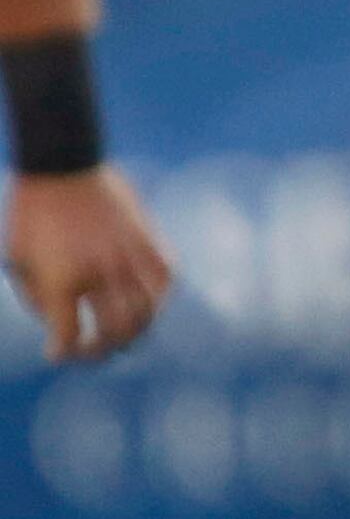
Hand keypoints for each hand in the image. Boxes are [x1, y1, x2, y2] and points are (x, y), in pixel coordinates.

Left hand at [6, 165, 171, 360]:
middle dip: (101, 351)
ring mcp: (129, 257)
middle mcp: (100, 273)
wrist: (62, 164)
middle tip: (92, 351)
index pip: (69, 337)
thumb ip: (37, 297)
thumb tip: (60, 325)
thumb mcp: (16, 258)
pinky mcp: (149, 241)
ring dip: (133, 333)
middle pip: (113, 332)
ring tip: (121, 335)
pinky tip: (143, 303)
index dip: (63, 352)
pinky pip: (164, 283)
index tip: (58, 355)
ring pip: (145, 315)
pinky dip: (156, 301)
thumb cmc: (31, 212)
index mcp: (61, 278)